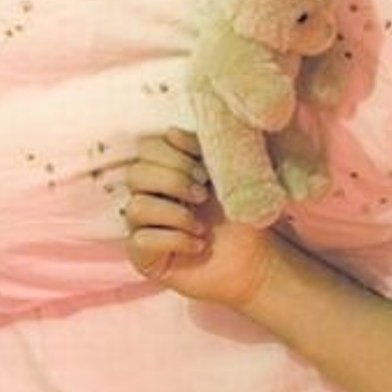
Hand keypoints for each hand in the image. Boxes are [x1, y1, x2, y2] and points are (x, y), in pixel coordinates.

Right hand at [124, 127, 273, 306]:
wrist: (256, 260)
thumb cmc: (242, 217)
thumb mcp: (227, 177)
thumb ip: (203, 150)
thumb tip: (172, 132)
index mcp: (167, 172)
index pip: (147, 148)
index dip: (173, 153)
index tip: (205, 170)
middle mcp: (150, 196)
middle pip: (135, 174)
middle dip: (173, 181)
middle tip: (203, 195)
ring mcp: (143, 227)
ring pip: (136, 207)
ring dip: (176, 214)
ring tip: (202, 226)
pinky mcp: (145, 257)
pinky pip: (141, 240)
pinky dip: (176, 240)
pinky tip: (198, 245)